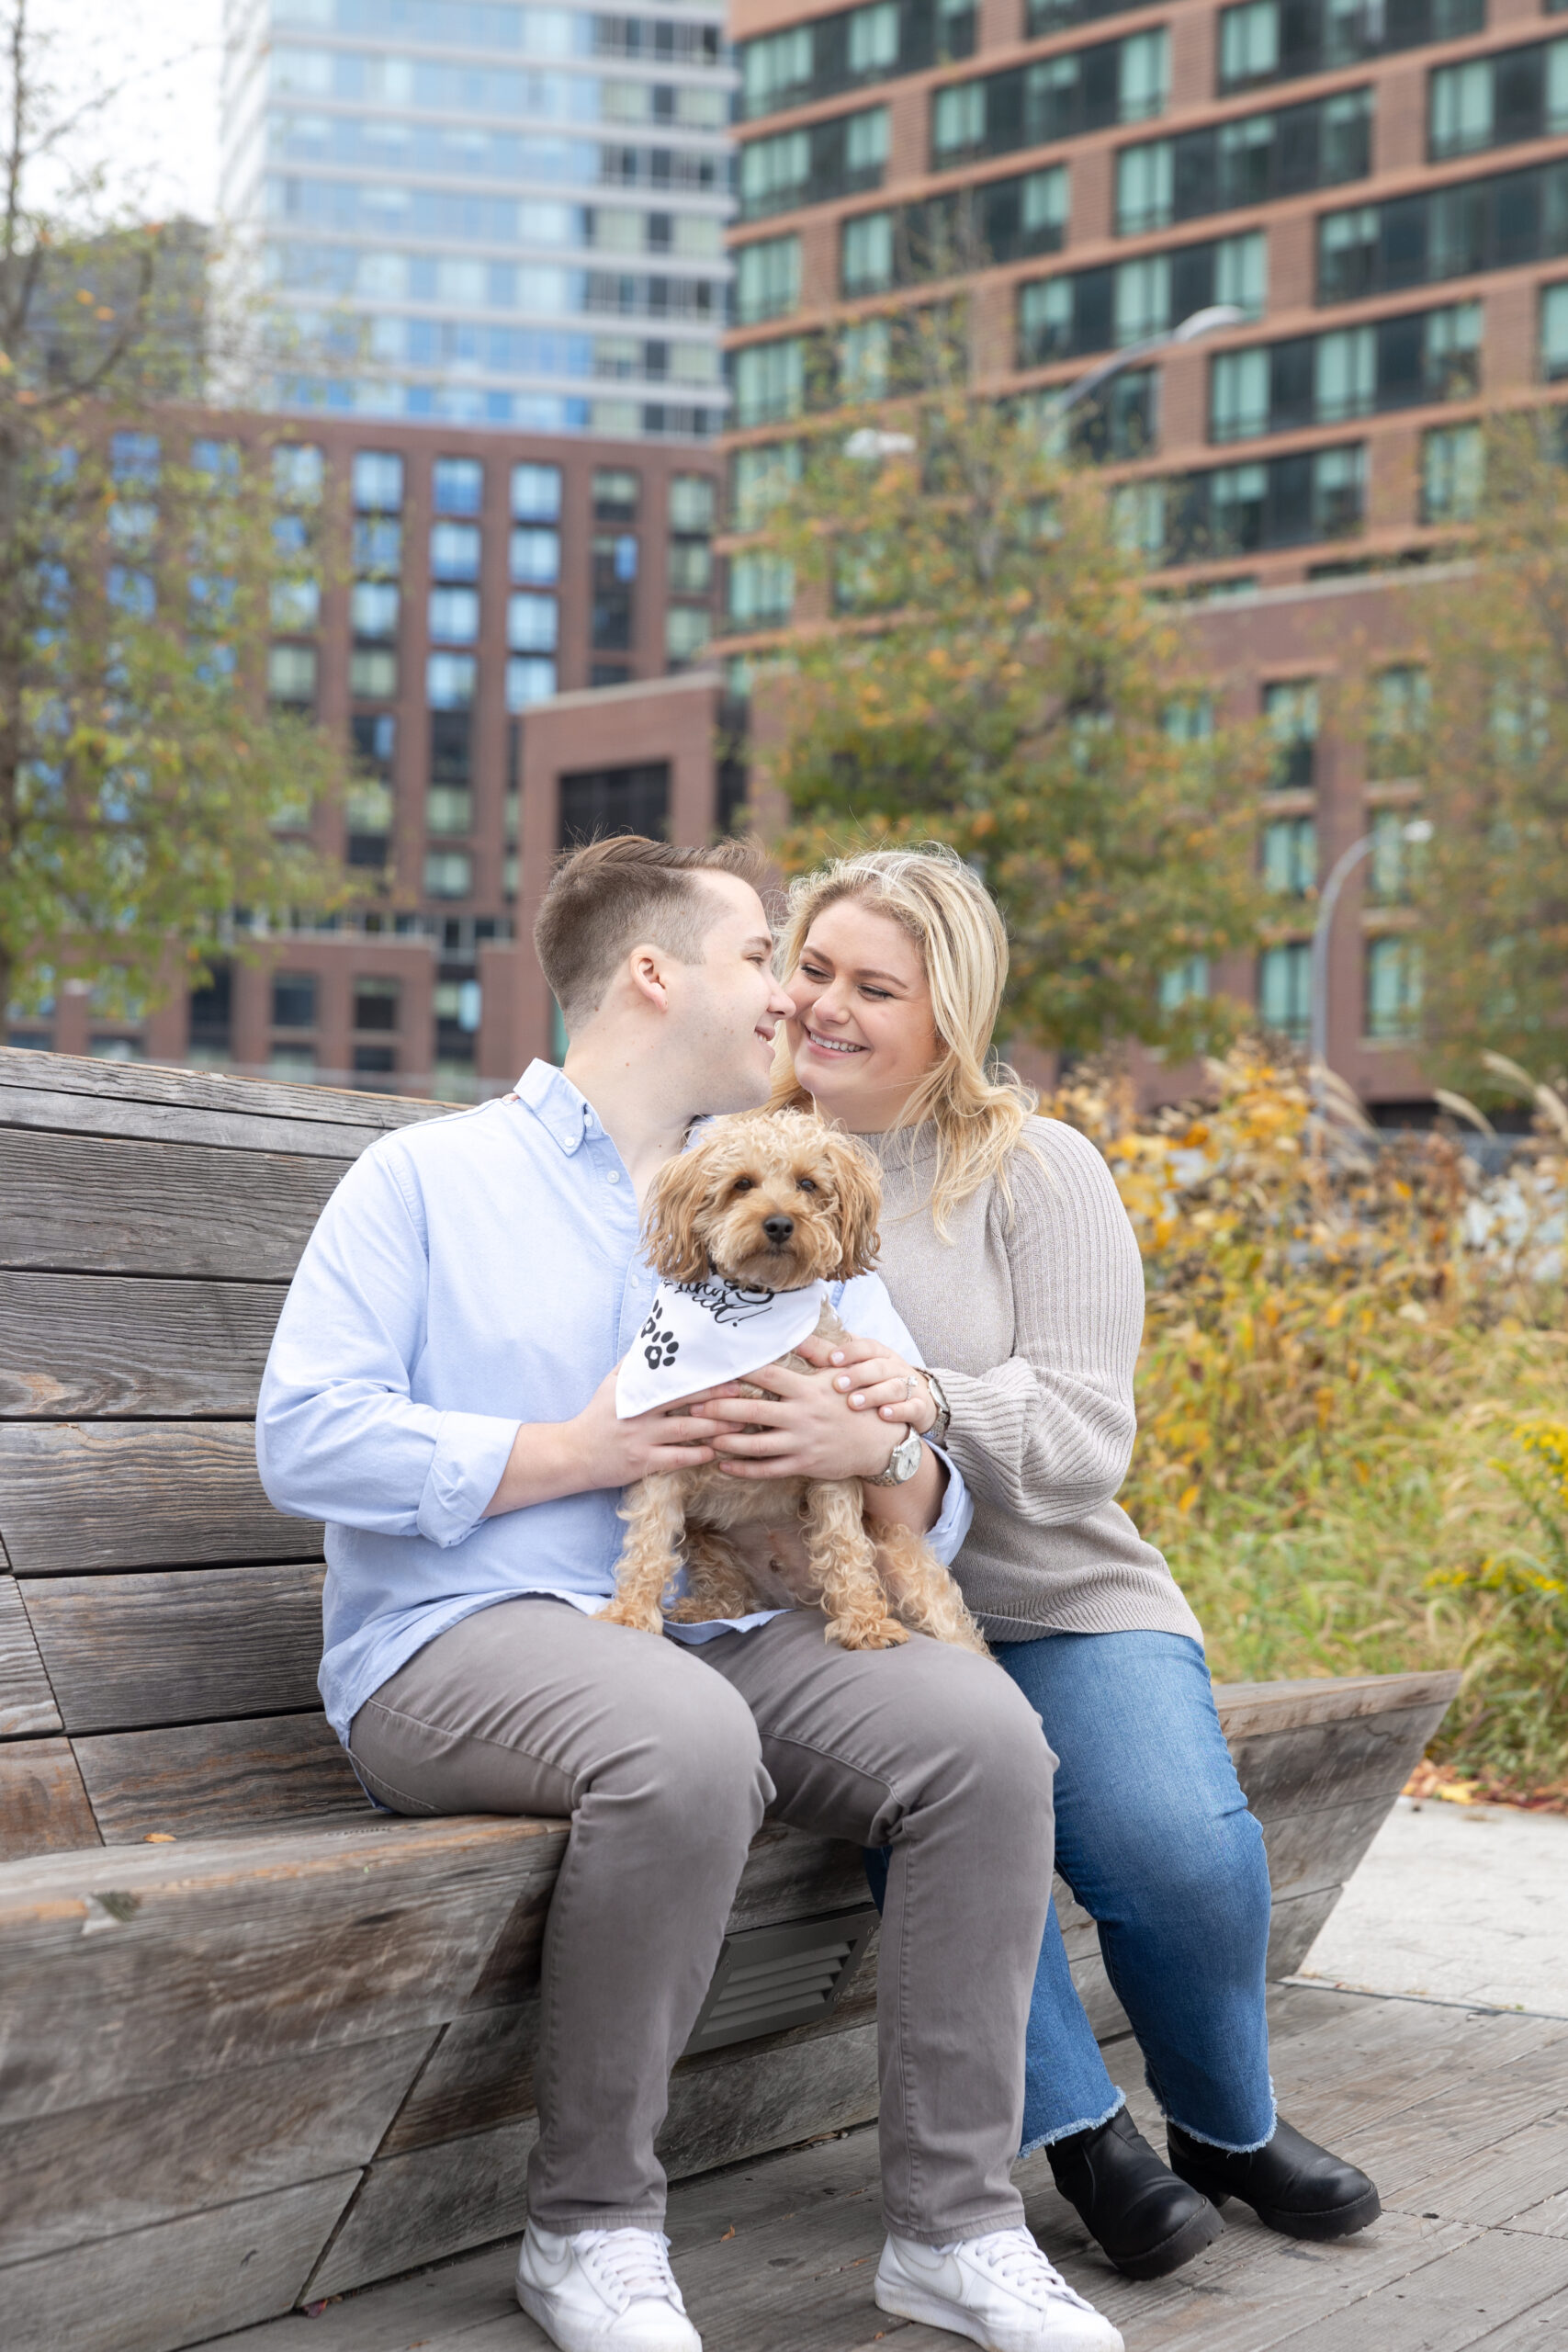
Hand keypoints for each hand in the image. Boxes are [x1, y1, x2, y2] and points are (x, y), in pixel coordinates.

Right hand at [566, 1363, 735, 1486]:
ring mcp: (642, 1440)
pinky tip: (716, 1451)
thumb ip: (634, 1365)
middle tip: (744, 1395)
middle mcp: (640, 1414)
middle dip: (717, 1399)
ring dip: (715, 1427)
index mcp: (636, 1392)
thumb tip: (655, 1339)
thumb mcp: (611, 1384)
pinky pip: (676, 1458)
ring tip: (741, 1424)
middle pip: (686, 1403)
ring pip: (686, 1431)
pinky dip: (697, 1454)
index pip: (675, 1380)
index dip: (703, 1376)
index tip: (727, 1372)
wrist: (574, 1454)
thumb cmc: (596, 1416)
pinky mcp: (642, 1463)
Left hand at [705, 1358, 908, 1482]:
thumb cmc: (854, 1402)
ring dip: (725, 1441)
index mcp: (807, 1390)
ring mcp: (801, 1443)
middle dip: (720, 1407)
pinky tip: (722, 1463)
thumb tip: (795, 1330)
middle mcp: (801, 1416)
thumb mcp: (839, 1375)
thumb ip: (814, 1355)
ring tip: (702, 1435)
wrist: (880, 1442)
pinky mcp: (803, 1465)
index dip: (739, 1370)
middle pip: (752, 1410)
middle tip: (693, 1404)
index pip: (767, 1376)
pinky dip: (742, 1468)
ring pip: (755, 1444)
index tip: (714, 1367)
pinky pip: (767, 1469)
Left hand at [792, 1332, 936, 1433]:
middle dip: (858, 1374)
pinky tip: (883, 1415)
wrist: (918, 1400)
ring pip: (895, 1386)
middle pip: (879, 1366)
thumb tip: (799, 1341)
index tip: (831, 1359)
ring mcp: (909, 1386)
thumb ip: (832, 1354)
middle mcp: (895, 1367)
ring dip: (875, 1393)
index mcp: (879, 1354)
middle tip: (837, 1385)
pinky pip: (912, 1407)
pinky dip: (899, 1411)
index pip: (866, 1346)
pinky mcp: (919, 1406)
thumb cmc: (879, 1381)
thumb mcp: (860, 1365)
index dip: (849, 1351)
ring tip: (854, 1403)